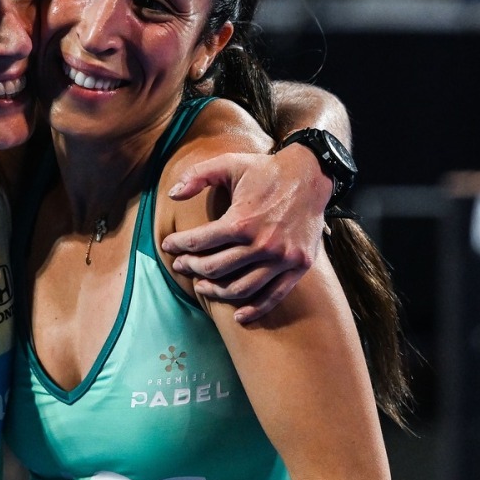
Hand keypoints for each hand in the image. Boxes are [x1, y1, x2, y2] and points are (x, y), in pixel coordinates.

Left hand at [161, 147, 331, 322]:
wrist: (311, 175)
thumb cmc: (265, 170)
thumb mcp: (228, 163)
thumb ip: (196, 175)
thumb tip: (172, 195)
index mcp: (241, 221)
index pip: (200, 242)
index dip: (179, 245)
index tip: (168, 246)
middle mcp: (262, 244)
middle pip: (216, 268)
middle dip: (192, 267)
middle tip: (181, 265)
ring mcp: (282, 258)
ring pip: (240, 288)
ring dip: (216, 291)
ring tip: (201, 286)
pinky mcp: (299, 266)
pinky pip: (274, 296)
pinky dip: (255, 309)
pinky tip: (238, 316)